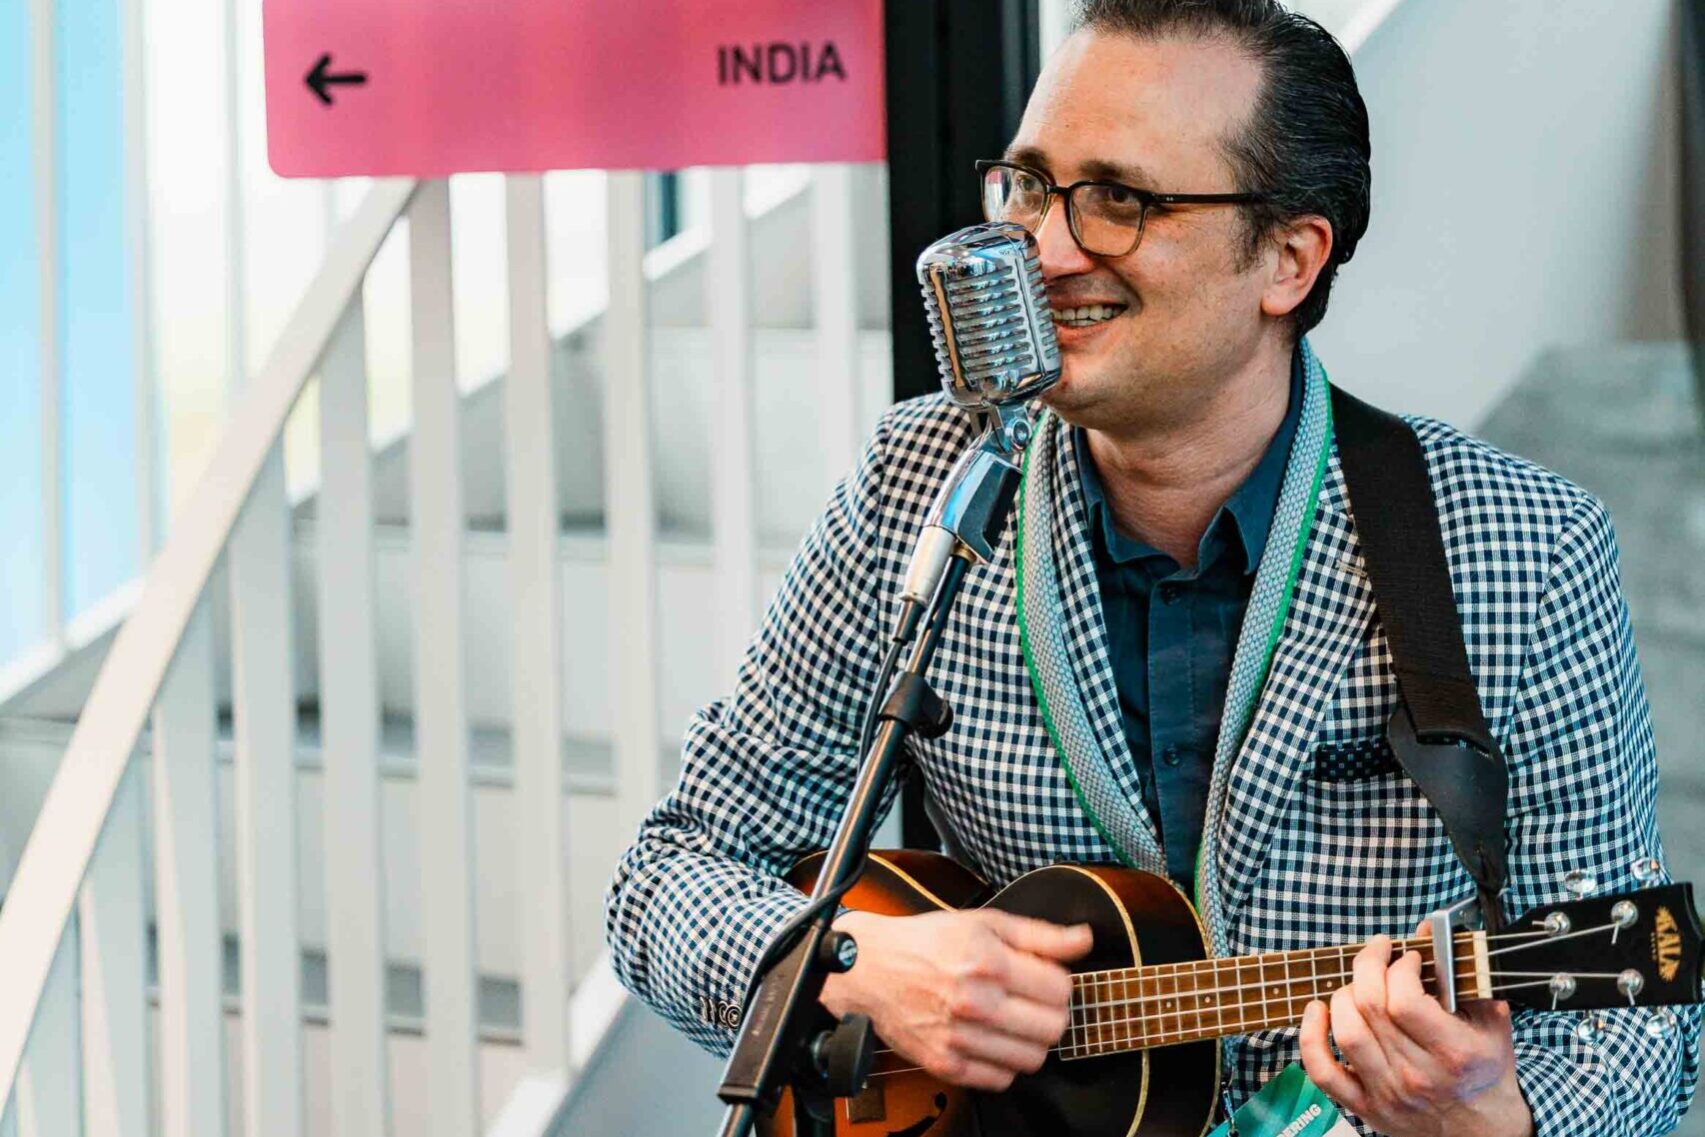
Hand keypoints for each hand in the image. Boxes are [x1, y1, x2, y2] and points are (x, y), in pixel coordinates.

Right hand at [819, 908, 1092, 1090]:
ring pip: (1033, 1058)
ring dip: (1030, 1040)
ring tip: (1012, 1020)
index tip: (1041, 977)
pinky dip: (1004, 1063)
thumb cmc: (928, 942)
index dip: (1056, 981)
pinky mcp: (946, 1065)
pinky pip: (1002, 1079)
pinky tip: (991, 1039)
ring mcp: (960, 1038)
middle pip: (1053, 1027)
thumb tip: (1084, 939)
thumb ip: (1040, 934)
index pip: (1060, 988)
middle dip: (1050, 1012)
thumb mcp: (985, 923)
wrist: (871, 969)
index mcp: (988, 962)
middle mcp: (975, 1003)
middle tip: (1031, 1000)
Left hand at [1297, 925, 1533, 1136]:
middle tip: (1378, 954)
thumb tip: (1429, 930)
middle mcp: (1418, 1075)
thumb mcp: (1490, 1022)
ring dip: (1344, 995)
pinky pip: (1322, 1072)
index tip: (1407, 957)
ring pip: (1347, 1032)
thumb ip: (1461, 975)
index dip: (1398, 968)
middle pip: (1370, 1008)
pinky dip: (1309, 1037)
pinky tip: (1317, 1011)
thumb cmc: (1484, 1071)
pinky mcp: (1365, 1107)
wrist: (1484, 1133)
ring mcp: (1388, 1093)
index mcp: (1454, 1053)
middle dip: (1368, 966)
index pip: (1404, 1001)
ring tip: (1358, 984)